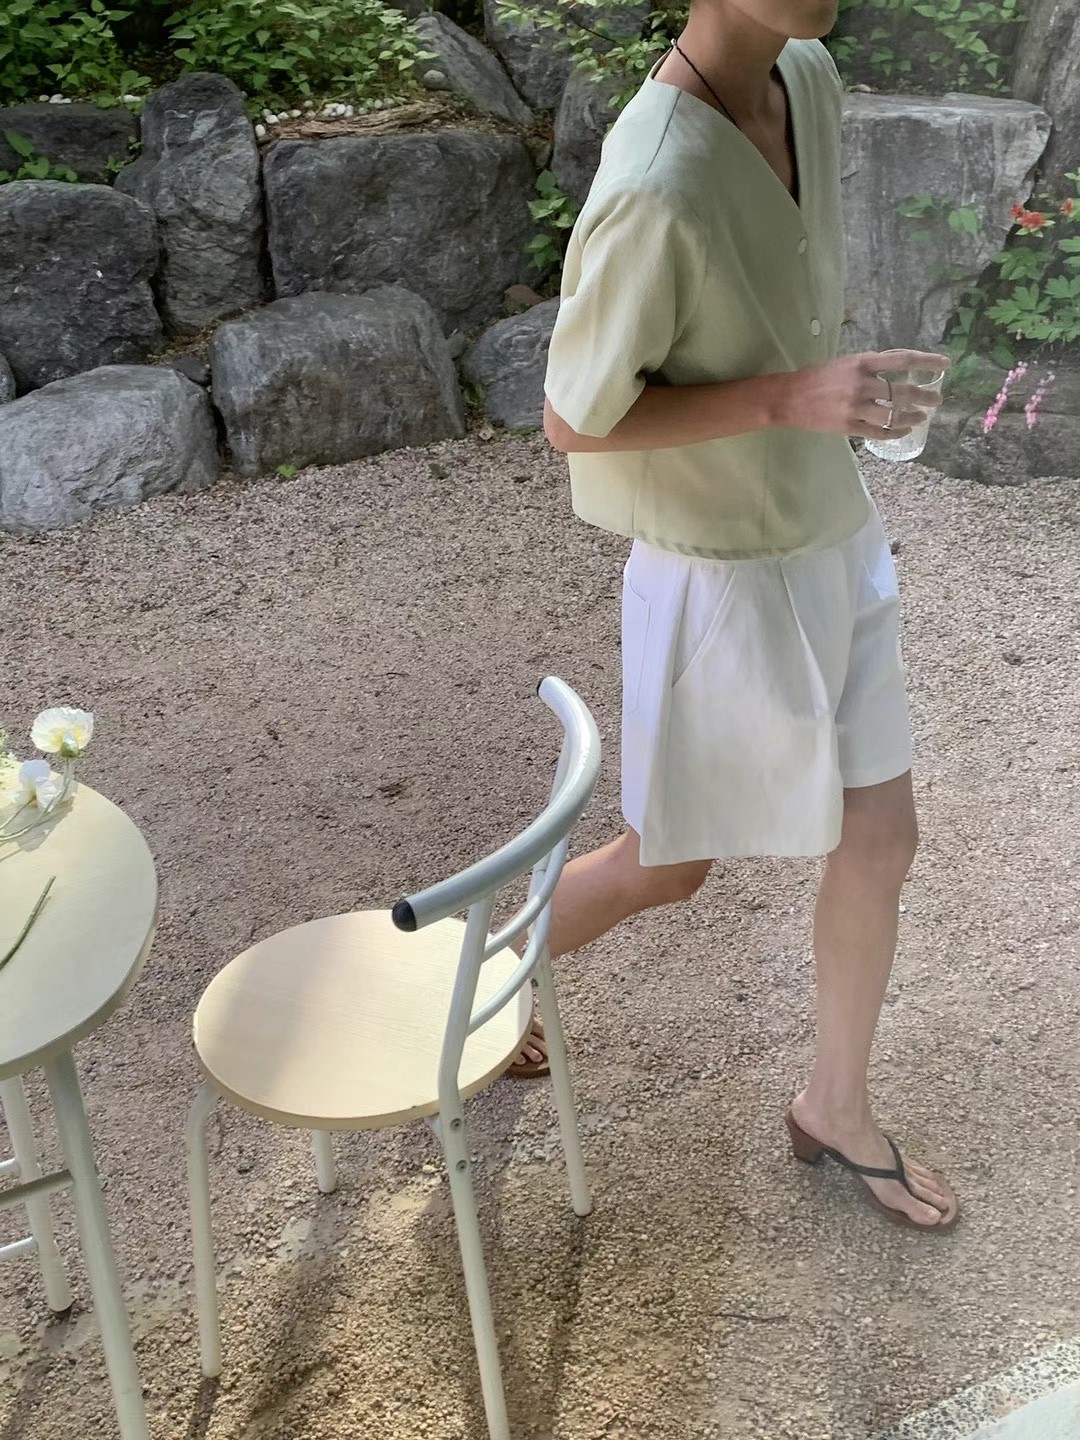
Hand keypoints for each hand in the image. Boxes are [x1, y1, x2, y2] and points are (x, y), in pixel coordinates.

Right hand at [776, 351, 949, 439]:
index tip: (946, 364)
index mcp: (862, 362)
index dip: (928, 362)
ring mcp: (855, 407)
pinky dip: (895, 432)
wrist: (789, 398)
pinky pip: (880, 432)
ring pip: (894, 415)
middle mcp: (861, 384)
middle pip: (903, 391)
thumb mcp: (846, 363)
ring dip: (912, 417)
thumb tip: (898, 369)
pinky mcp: (849, 426)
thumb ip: (871, 366)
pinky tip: (904, 431)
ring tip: (921, 417)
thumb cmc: (818, 377)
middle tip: (937, 399)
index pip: (903, 360)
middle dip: (925, 396)